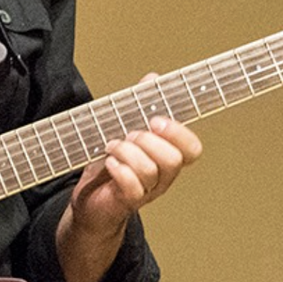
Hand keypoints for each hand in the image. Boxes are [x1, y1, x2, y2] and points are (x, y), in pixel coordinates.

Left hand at [59, 96, 201, 281]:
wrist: (90, 202)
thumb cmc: (110, 166)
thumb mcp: (123, 130)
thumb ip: (140, 106)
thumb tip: (153, 79)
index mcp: (167, 158)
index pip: (191, 149)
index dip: (179, 133)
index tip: (156, 120)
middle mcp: (162, 177)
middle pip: (173, 160)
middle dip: (149, 141)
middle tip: (130, 135)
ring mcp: (147, 192)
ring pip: (151, 171)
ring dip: (128, 152)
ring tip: (112, 146)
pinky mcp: (127, 202)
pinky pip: (133, 188)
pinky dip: (119, 170)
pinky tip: (109, 163)